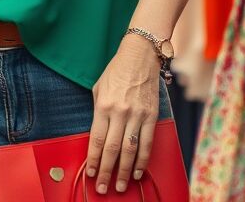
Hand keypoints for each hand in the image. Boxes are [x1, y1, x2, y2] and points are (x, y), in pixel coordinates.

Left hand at [85, 34, 159, 194]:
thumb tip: (98, 135)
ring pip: (131, 150)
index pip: (97, 139)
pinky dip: (142, 160)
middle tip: (103, 188)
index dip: (94, 159)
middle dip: (107, 171)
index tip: (92, 173)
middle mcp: (120, 113)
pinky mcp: (152, 116)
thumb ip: (98, 111)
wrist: (140, 56)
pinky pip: (147, 143)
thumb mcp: (98, 88)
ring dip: (125, 171)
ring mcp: (138, 115)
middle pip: (113, 149)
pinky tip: (138, 172)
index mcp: (104, 106)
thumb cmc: (116, 72)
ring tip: (121, 185)